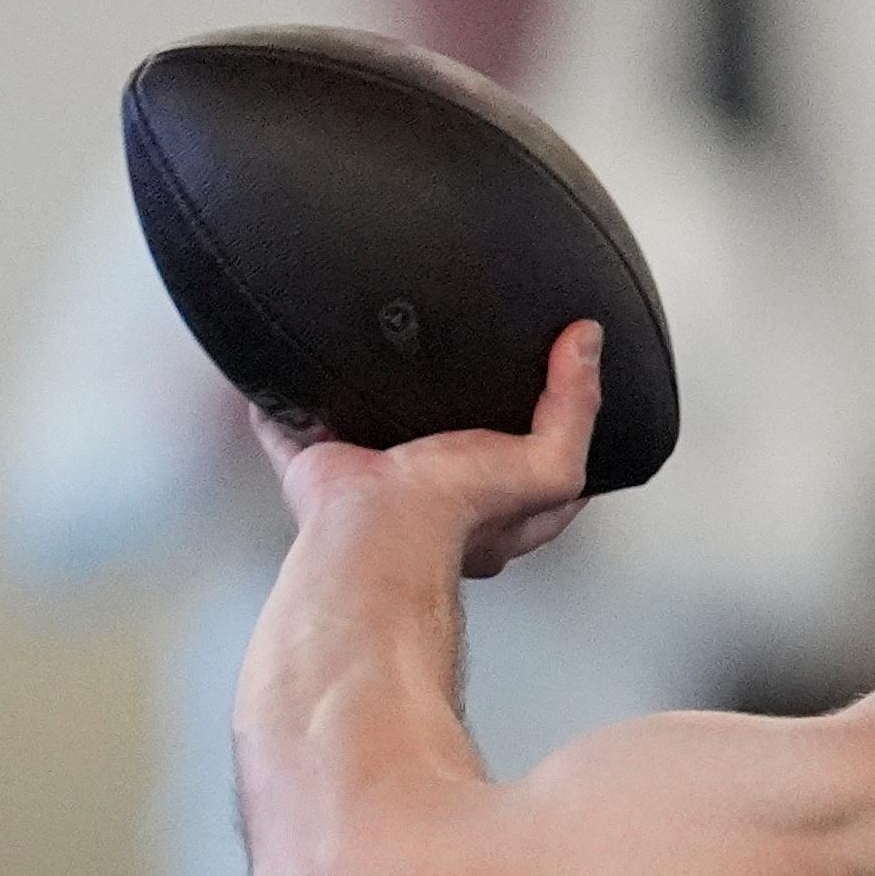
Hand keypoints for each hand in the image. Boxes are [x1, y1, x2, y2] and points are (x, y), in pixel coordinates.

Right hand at [245, 321, 602, 578]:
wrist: (374, 529)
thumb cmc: (457, 513)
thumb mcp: (550, 465)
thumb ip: (575, 407)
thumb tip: (587, 346)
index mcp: (497, 501)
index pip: (533, 457)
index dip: (543, 420)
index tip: (546, 373)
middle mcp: (435, 492)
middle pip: (451, 439)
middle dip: (453, 405)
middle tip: (456, 359)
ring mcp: (374, 476)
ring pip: (375, 427)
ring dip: (374, 398)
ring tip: (380, 350)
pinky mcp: (321, 461)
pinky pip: (294, 426)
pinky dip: (287, 403)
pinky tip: (291, 373)